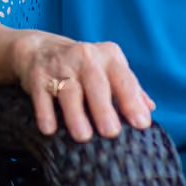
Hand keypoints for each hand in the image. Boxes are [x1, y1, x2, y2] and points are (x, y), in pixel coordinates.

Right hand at [10, 33, 154, 141]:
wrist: (41, 49)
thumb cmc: (83, 66)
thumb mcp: (108, 70)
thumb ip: (129, 89)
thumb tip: (149, 109)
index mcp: (108, 56)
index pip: (124, 79)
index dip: (132, 102)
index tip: (141, 124)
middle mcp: (85, 57)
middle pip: (96, 84)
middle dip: (103, 109)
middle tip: (111, 133)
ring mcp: (59, 65)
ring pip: (68, 90)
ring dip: (75, 114)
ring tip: (83, 136)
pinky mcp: (37, 76)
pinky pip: (41, 95)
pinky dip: (45, 112)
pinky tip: (49, 129)